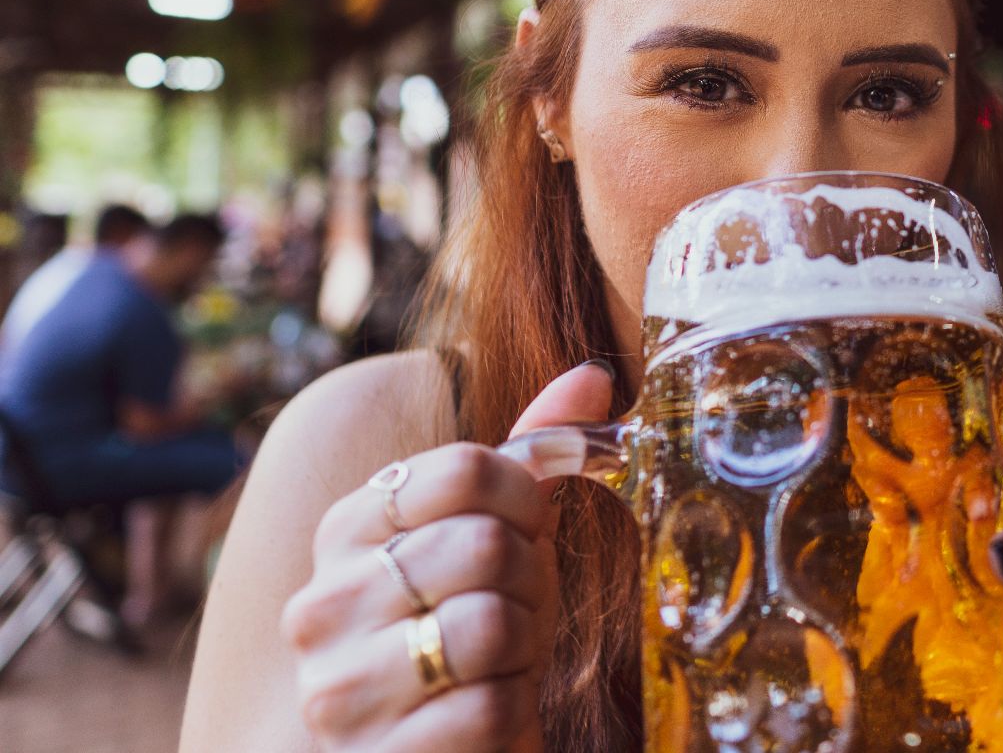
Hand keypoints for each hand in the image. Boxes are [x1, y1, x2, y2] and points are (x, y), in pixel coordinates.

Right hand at [282, 361, 613, 751]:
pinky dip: (512, 714)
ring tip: (497, 667)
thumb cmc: (469, 633)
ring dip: (522, 653)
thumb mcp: (502, 537)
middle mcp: (321, 604)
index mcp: (347, 530)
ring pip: (486, 627)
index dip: (527, 502)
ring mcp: (336, 689)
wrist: (430, 749)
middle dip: (529, 584)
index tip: (525, 534)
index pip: (467, 468)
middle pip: (484, 544)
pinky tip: (488, 716)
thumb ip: (532, 456)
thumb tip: (593, 375)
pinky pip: (487, 711)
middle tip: (514, 613)